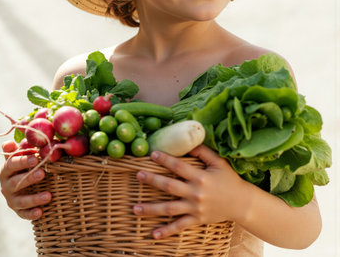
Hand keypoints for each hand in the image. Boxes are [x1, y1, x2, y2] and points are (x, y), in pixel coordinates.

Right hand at [0, 140, 50, 219]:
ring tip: (48, 196)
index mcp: (6, 170)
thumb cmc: (26, 164)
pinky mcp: (18, 211)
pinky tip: (41, 212)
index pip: (11, 164)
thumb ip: (19, 149)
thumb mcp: (22, 155)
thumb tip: (9, 143)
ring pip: (20, 201)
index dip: (22, 161)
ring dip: (34, 198)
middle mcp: (6, 185)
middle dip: (29, 178)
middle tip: (42, 173)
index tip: (35, 158)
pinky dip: (31, 214)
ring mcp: (11, 199)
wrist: (25, 183)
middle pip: (15, 182)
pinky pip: (24, 214)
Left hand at [133, 145, 247, 238]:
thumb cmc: (229, 180)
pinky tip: (153, 234)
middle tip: (138, 175)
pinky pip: (179, 226)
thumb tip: (188, 144)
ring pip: (169, 208)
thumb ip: (203, 152)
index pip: (178, 166)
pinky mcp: (196, 219)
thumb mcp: (218, 163)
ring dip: (151, 209)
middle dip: (152, 180)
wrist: (242, 204)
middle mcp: (195, 193)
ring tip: (135, 208)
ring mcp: (195, 208)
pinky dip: (166, 231)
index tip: (152, 154)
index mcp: (200, 177)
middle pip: (169, 186)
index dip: (165, 160)